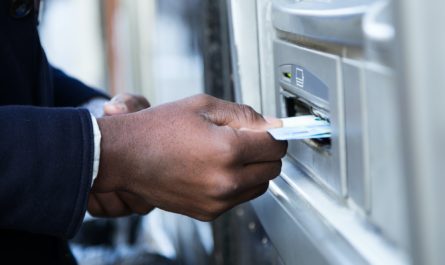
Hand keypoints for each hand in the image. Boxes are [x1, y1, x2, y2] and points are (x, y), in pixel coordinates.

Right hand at [93, 94, 286, 220]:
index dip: (276, 134)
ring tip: (229, 153)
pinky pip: (238, 198)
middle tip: (248, 139)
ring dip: (253, 169)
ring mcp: (217, 200)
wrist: (125, 156)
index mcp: (227, 150)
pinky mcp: (208, 212)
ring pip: (259, 186)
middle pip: (273, 169)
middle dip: (266, 152)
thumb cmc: (158, 129)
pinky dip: (236, 184)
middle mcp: (226, 181)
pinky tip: (216, 169)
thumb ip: (244, 114)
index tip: (273, 130)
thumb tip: (272, 124)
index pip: (276, 145)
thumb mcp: (203, 106)